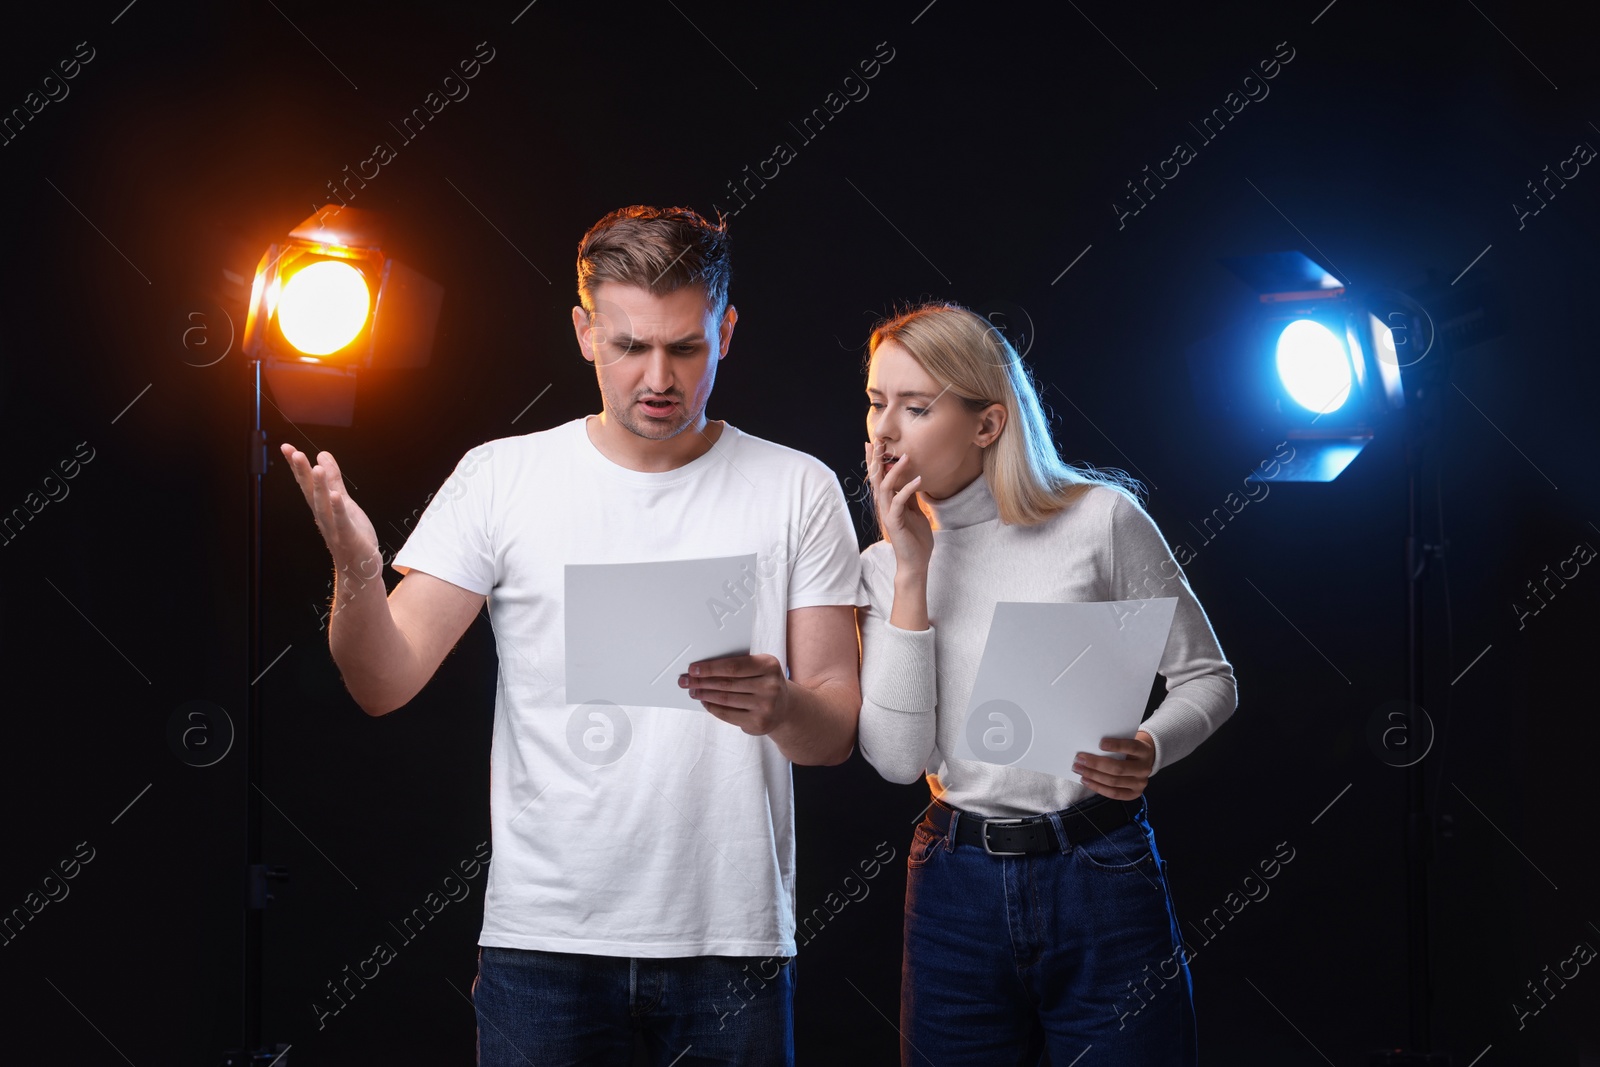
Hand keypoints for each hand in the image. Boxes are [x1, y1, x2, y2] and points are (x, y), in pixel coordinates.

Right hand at [280, 444, 382, 584]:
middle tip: (294, 452)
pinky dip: (338, 509)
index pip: (306, 483)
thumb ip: (333, 479)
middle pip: (310, 491)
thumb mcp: (343, 501)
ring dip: (319, 487)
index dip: (297, 466)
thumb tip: (322, 455)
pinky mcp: (348, 536)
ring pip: (323, 505)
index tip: (287, 448)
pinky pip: (341, 521)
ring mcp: (334, 527)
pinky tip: (336, 496)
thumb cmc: (351, 535)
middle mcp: (324, 516)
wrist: (359, 568)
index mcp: (322, 506)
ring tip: (315, 468)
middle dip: (302, 472)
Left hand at [679, 654, 789, 734]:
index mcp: (769, 665)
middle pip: (727, 683)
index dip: (710, 668)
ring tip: (693, 691)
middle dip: (702, 682)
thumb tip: (703, 668)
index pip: (733, 666)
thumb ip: (738, 665)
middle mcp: (770, 686)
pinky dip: (712, 708)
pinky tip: (705, 702)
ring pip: (725, 699)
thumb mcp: (760, 668)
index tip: (693, 669)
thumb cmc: (765, 683)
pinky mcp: (758, 723)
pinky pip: (728, 714)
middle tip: (685, 681)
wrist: (785, 708)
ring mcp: (766, 706)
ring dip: (704, 695)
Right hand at [865, 440, 932, 574]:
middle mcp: (885, 506)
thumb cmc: (915, 538)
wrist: (915, 562)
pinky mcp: (895, 522)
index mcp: (889, 502)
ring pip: (885, 487)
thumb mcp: (915, 512)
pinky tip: (918, 480)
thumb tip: (911, 479)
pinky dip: (908, 489)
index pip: (880, 478)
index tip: (876, 443)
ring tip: (905, 457)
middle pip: (876, 479)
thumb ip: (909, 497)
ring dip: (895, 471)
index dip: (877, 461)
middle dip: (876, 460)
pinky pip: (900, 502)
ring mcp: (888, 514)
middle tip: (877, 441)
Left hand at [1073, 731, 1154, 800]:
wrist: (1143, 760)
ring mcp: (1140, 783)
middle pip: (1119, 768)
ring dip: (1093, 776)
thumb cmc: (1129, 749)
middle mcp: (1144, 768)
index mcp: (1144, 751)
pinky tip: (1086, 781)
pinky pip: (1113, 793)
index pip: (1131, 747)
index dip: (1116, 746)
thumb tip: (1090, 746)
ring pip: (1113, 782)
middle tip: (1079, 759)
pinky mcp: (1134, 794)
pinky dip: (1097, 787)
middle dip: (1096, 764)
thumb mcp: (1127, 741)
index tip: (1100, 743)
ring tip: (1079, 770)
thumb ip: (1115, 744)